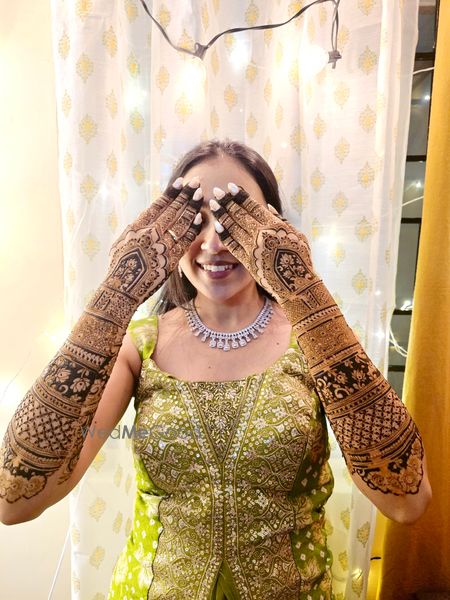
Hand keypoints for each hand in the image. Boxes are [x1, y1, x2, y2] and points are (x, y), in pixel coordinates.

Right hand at [102, 177, 202, 311]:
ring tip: (200, 196)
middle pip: (171, 211)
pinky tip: (200, 219)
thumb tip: (145, 217)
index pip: (157, 206)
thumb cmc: (118, 267)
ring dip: (191, 208)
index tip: (180, 182)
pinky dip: (192, 229)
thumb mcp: (122, 242)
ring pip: (180, 223)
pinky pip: (184, 241)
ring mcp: (160, 246)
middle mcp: (149, 234)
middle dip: (185, 195)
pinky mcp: (169, 260)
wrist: (121, 290)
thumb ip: (135, 229)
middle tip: (196, 183)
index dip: (170, 194)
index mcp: (137, 227)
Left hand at [209, 184, 318, 304]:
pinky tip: (217, 226)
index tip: (230, 187)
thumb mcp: (296, 235)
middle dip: (227, 202)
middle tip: (215, 192)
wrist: (297, 285)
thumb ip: (281, 220)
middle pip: (240, 215)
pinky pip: (233, 246)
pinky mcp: (248, 262)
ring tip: (213, 205)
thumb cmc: (300, 259)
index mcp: (275, 226)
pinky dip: (224, 235)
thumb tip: (267, 206)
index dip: (240, 196)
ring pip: (233, 228)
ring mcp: (253, 248)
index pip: (253, 207)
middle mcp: (262, 235)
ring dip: (222, 215)